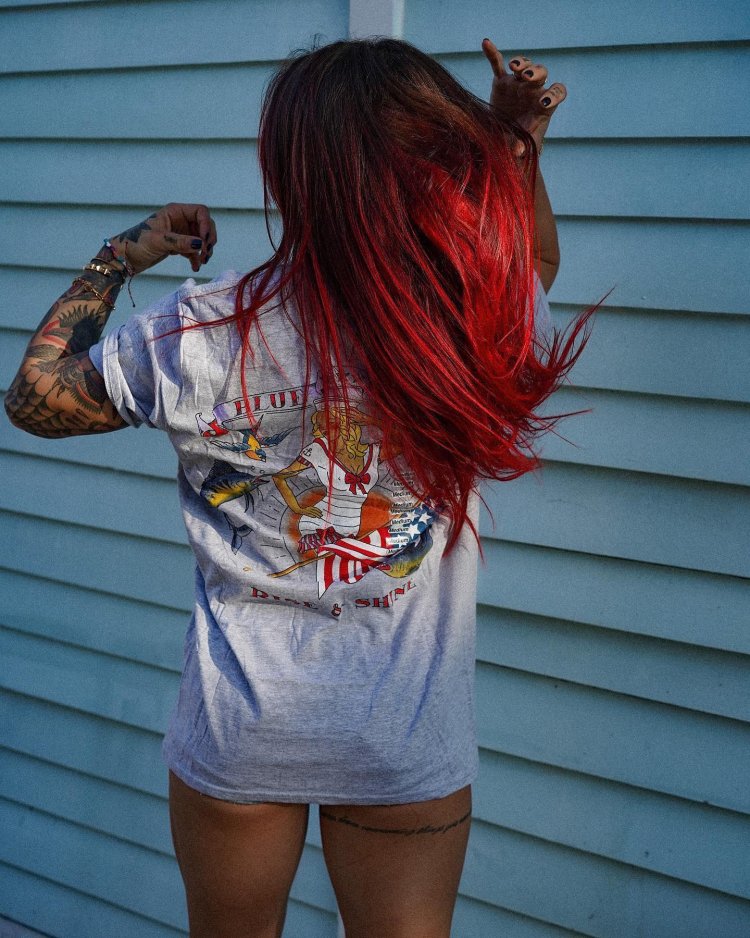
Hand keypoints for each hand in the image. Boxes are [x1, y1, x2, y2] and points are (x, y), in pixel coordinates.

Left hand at [107, 203, 217, 275]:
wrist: (126, 257)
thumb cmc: (137, 243)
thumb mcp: (159, 241)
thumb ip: (180, 241)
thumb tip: (200, 244)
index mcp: (175, 211)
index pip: (200, 212)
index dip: (206, 225)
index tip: (204, 242)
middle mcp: (180, 220)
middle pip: (205, 225)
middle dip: (208, 239)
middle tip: (206, 254)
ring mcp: (180, 233)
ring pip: (201, 239)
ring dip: (205, 250)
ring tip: (202, 262)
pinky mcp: (179, 245)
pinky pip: (194, 250)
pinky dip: (196, 258)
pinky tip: (195, 267)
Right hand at [481, 38, 566, 155]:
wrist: (506, 139)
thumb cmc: (521, 143)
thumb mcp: (524, 147)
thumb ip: (523, 147)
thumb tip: (518, 150)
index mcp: (544, 105)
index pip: (557, 93)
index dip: (554, 95)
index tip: (544, 102)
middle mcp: (533, 91)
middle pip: (541, 73)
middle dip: (535, 73)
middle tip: (527, 78)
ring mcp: (517, 84)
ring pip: (523, 66)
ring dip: (521, 63)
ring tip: (514, 67)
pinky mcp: (501, 82)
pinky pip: (497, 64)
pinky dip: (492, 54)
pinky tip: (486, 43)